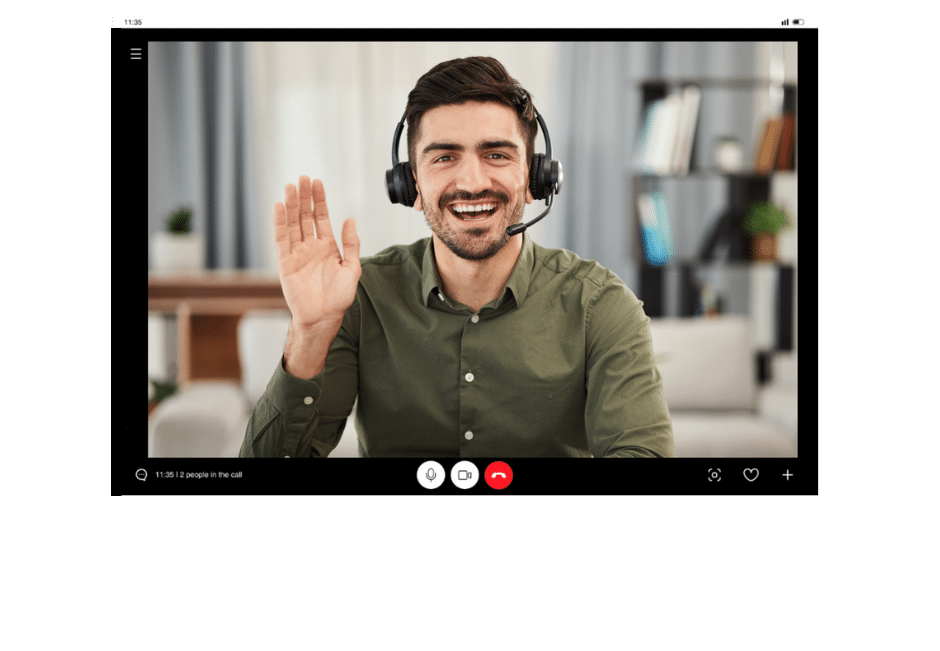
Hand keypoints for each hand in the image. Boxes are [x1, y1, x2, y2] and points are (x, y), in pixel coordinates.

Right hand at [274, 176, 360, 329]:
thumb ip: (351, 244)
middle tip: (302, 178)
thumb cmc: (339, 298)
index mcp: (327, 247)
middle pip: (305, 216)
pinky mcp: (285, 262)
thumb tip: (350, 219)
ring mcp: (297, 253)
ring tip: (291, 186)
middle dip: (304, 197)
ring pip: (293, 224)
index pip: (321, 217)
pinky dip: (280, 223)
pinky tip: (280, 207)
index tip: (317, 182)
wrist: (323, 317)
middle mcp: (311, 247)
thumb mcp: (352, 268)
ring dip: (292, 205)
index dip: (319, 200)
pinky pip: (281, 239)